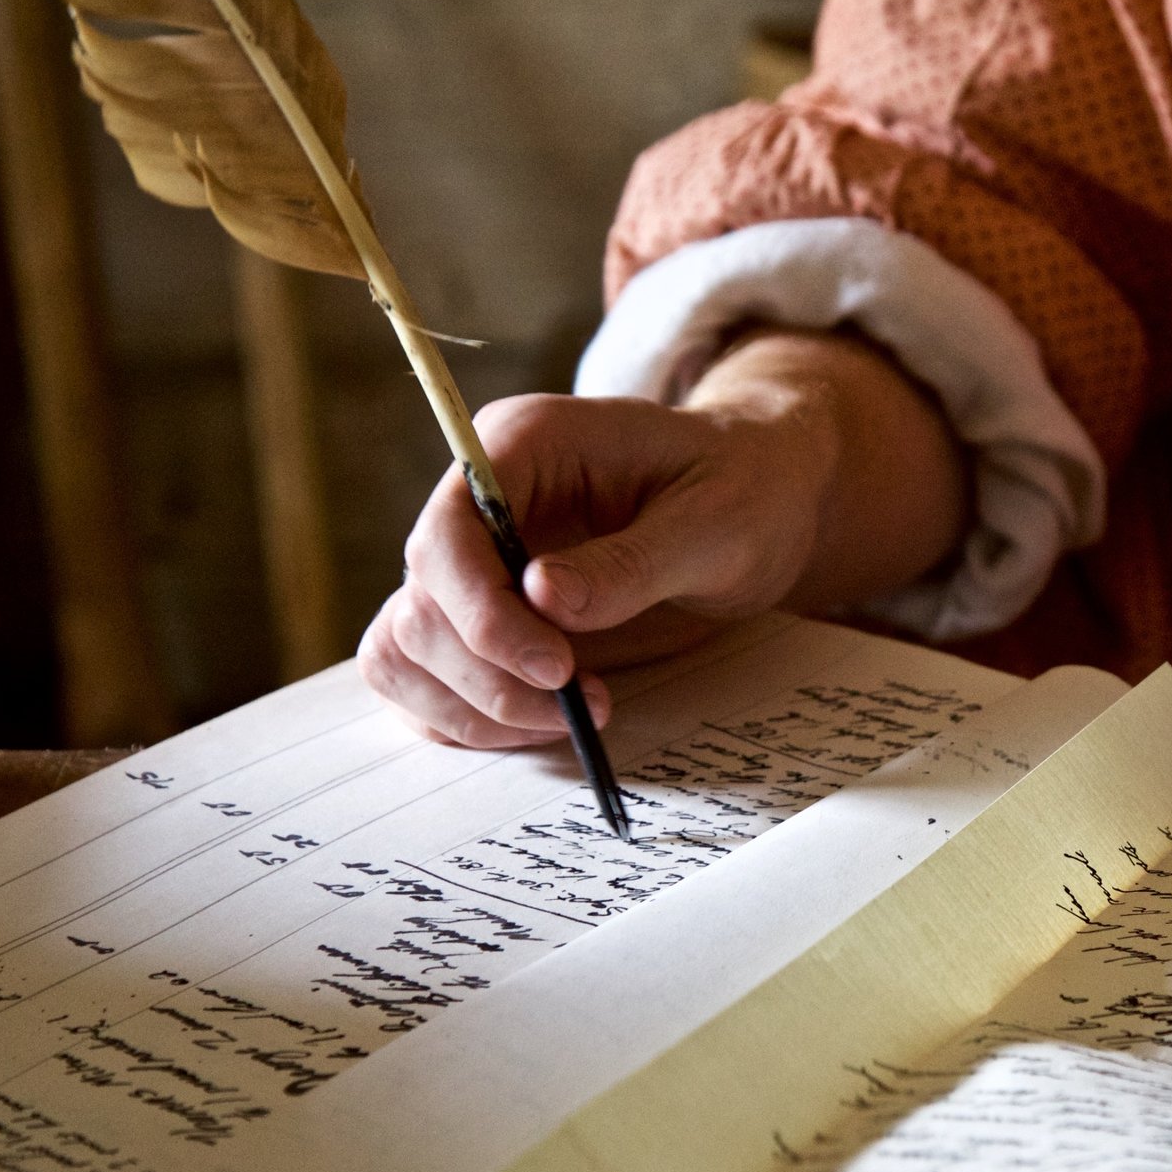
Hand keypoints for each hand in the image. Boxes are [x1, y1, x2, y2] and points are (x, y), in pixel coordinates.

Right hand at [358, 329, 965, 747]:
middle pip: (423, 601)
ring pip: (409, 646)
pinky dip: (466, 717)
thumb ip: (631, 561)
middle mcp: (477, 500)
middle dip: (490, 673)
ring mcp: (474, 560)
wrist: (763, 503)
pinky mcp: (485, 615)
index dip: (483, 612)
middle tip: (582, 704)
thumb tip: (542, 597)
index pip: (447, 533)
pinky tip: (537, 728)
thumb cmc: (745, 490)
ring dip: (474, 706)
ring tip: (572, 719)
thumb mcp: (714, 519)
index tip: (556, 668)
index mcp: (522, 444)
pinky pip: (428, 675)